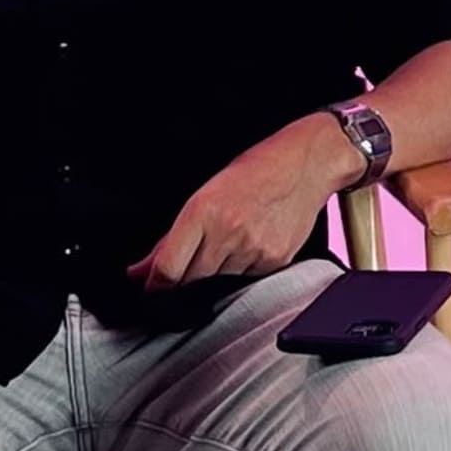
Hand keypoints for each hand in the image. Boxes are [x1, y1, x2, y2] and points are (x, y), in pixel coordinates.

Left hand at [132, 114, 351, 292]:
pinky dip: (243, 267)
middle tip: (201, 249)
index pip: (168, 268)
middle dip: (187, 273)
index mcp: (203, 210)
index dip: (155, 284)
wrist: (307, 164)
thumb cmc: (256, 170)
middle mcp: (227, 231)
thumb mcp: (207, 192)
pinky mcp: (275, 261)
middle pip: (191, 279)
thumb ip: (174, 235)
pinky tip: (253, 241)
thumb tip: (144, 269)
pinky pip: (247, 278)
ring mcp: (253, 248)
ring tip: (234, 235)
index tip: (153, 285)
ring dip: (218, 268)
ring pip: (219, 280)